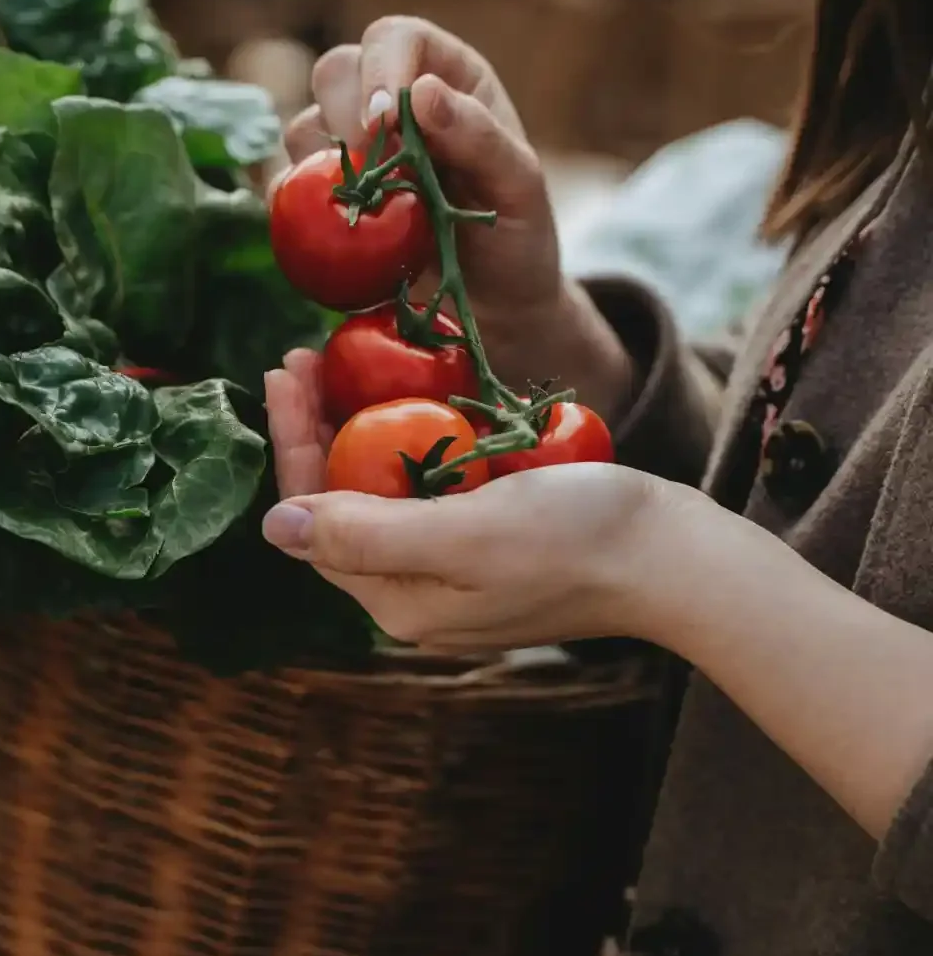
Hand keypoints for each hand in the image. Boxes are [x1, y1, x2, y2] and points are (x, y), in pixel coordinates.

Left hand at [266, 357, 932, 851]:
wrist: (678, 559)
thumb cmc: (579, 541)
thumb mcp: (466, 532)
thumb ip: (368, 532)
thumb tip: (276, 527)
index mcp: (400, 602)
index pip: (313, 519)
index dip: (293, 442)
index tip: (286, 369)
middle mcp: (417, 595)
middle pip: (341, 505)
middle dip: (318, 430)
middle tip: (305, 354)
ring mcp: (455, 575)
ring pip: (382, 494)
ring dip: (359, 429)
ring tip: (345, 364)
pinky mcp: (490, 551)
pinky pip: (430, 493)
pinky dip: (412, 443)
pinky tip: (413, 398)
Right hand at [284, 16, 635, 421]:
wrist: (497, 310)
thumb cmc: (517, 240)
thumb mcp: (519, 189)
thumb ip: (480, 137)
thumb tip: (421, 92)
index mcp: (447, 77)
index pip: (395, 38)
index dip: (380, 67)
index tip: (385, 120)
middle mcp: (393, 105)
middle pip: (336, 72)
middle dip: (347, 118)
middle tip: (376, 172)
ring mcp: (354, 154)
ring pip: (304, 126)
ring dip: (324, 165)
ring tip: (368, 210)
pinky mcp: (327, 202)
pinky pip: (287, 187)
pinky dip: (297, 205)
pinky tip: (330, 231)